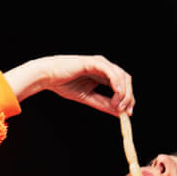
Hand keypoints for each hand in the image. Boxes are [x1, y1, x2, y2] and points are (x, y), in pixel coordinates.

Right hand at [2, 55, 133, 116]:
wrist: (48, 77)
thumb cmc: (63, 84)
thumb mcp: (87, 98)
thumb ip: (103, 103)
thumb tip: (119, 112)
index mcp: (103, 75)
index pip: (122, 85)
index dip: (128, 99)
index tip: (127, 113)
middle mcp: (104, 67)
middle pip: (126, 79)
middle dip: (129, 96)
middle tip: (124, 111)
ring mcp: (100, 63)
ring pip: (121, 75)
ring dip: (123, 92)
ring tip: (117, 105)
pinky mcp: (93, 62)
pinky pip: (110, 71)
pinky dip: (116, 82)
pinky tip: (116, 92)